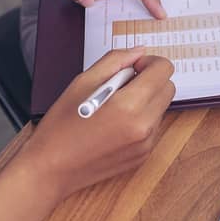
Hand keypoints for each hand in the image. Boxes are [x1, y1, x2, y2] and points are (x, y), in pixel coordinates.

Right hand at [19, 47, 175, 200]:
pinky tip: (114, 123)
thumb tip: (138, 51)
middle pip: (167, 88)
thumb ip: (114, 61)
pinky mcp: (143, 155)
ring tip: (114, 107)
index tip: (131, 67)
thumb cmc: (61, 125)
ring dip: (146, 100)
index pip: (163, 70)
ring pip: (161, 108)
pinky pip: (153, 127)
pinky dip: (141, 119)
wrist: (51, 169)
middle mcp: (144, 126)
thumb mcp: (83, 82)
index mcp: (130, 105)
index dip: (148, 62)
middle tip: (121, 84)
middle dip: (149, 80)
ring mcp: (146, 144)